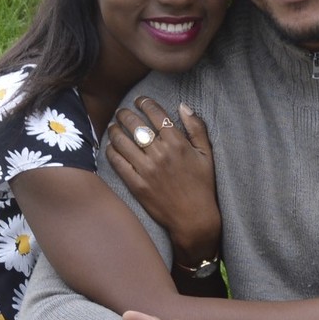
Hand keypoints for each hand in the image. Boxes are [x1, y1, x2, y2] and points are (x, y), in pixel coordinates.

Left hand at [106, 96, 219, 266]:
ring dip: (115, 129)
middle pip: (135, 124)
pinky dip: (111, 151)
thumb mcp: (206, 154)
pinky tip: (111, 146)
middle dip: (125, 113)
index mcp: (178, 143)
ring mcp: (146, 170)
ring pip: (122, 141)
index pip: (155, 114)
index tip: (140, 100)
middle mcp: (160, 154)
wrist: (194, 218)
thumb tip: (183, 106)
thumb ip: (196, 128)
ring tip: (114, 126)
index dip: (145, 103)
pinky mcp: (136, 184)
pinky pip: (117, 162)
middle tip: (122, 112)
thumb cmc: (202, 185)